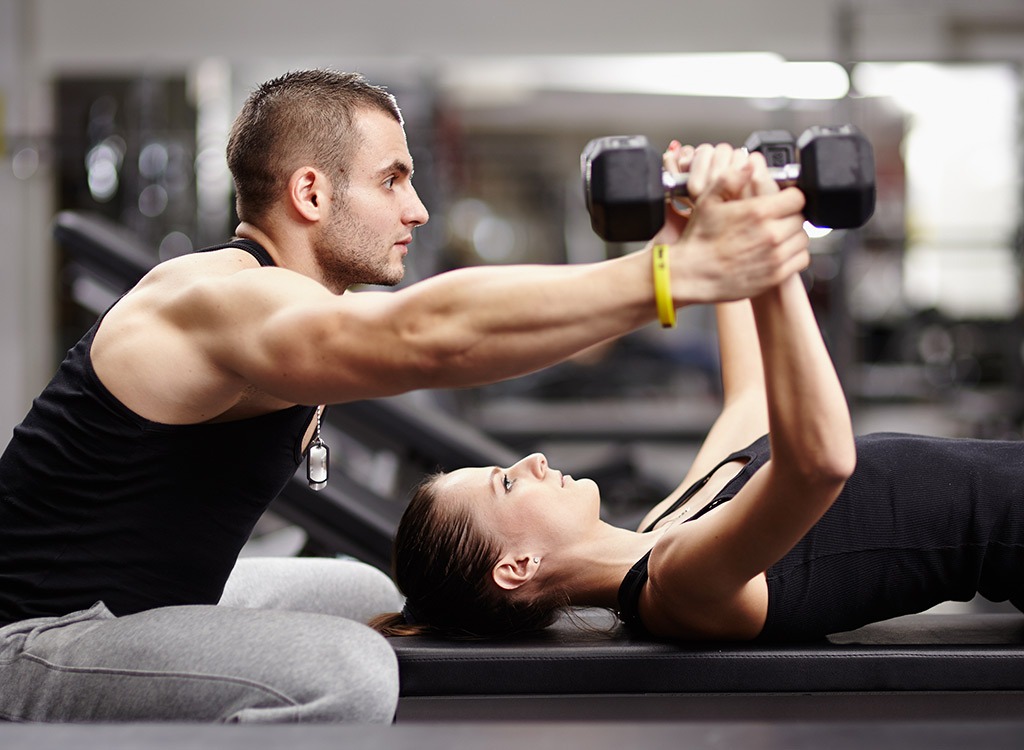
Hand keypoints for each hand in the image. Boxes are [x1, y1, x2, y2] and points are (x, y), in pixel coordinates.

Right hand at [663, 144, 808, 303]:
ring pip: (803, 239)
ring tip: (776, 236)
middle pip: (800, 218)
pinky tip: (778, 252)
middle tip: (775, 219)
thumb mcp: (708, 201)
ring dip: (793, 235)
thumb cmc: (699, 241)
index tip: (783, 200)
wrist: (691, 275)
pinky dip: (794, 255)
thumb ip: (730, 179)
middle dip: (789, 215)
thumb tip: (749, 166)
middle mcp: (771, 234)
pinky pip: (801, 260)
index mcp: (758, 212)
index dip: (790, 196)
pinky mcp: (775, 276)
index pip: (797, 197)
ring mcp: (775, 257)